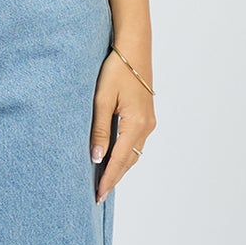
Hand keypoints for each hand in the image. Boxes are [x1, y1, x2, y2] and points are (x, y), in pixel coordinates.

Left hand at [90, 49, 154, 202]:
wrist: (134, 48)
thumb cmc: (116, 70)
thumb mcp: (101, 100)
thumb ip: (99, 130)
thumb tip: (96, 158)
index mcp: (136, 124)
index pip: (119, 160)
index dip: (108, 179)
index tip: (98, 195)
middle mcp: (146, 126)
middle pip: (129, 161)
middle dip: (114, 178)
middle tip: (98, 195)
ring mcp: (149, 122)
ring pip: (133, 153)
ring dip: (119, 167)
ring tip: (104, 180)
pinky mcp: (146, 116)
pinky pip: (135, 142)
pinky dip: (124, 154)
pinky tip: (113, 158)